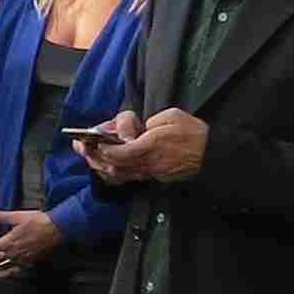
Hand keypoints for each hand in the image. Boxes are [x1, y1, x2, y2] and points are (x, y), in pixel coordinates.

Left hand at [0, 207, 60, 273]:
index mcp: (9, 241)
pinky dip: (8, 273)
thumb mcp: (17, 216)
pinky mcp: (30, 261)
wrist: (58, 228)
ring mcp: (23, 258)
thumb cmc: (39, 221)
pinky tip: (5, 274)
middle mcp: (14, 252)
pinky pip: (17, 270)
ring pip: (4, 269)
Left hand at [90, 107, 207, 182]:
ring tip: (89, 157)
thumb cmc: (193, 132)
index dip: (104, 149)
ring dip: (102, 166)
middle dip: (95, 158)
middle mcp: (149, 162)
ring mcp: (152, 172)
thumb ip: (150, 123)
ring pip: (120, 174)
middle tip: (82, 150)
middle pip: (115, 166)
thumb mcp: (172, 116)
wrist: (212, 154)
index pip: (120, 152)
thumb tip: (136, 131)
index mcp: (152, 145)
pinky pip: (130, 177)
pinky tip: (106, 166)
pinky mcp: (156, 177)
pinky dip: (115, 172)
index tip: (93, 143)